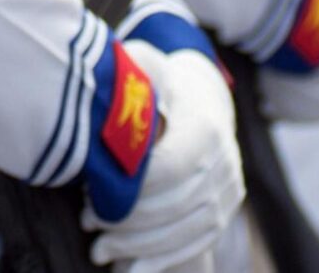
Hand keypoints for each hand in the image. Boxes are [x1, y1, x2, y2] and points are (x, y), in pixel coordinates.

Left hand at [86, 41, 244, 271]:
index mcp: (205, 125)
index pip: (170, 168)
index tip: (89, 196)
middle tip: (88, 223)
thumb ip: (129, 74)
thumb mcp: (144, 66)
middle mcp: (225, 159)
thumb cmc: (160, 80)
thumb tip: (106, 81)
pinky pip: (198, 241)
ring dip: (141, 246)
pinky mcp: (226, 206)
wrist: (203, 95)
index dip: (129, 188)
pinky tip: (130, 269)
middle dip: (129, 221)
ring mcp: (230, 186)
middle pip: (177, 203)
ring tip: (99, 249)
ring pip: (188, 228)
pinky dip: (164, 259)